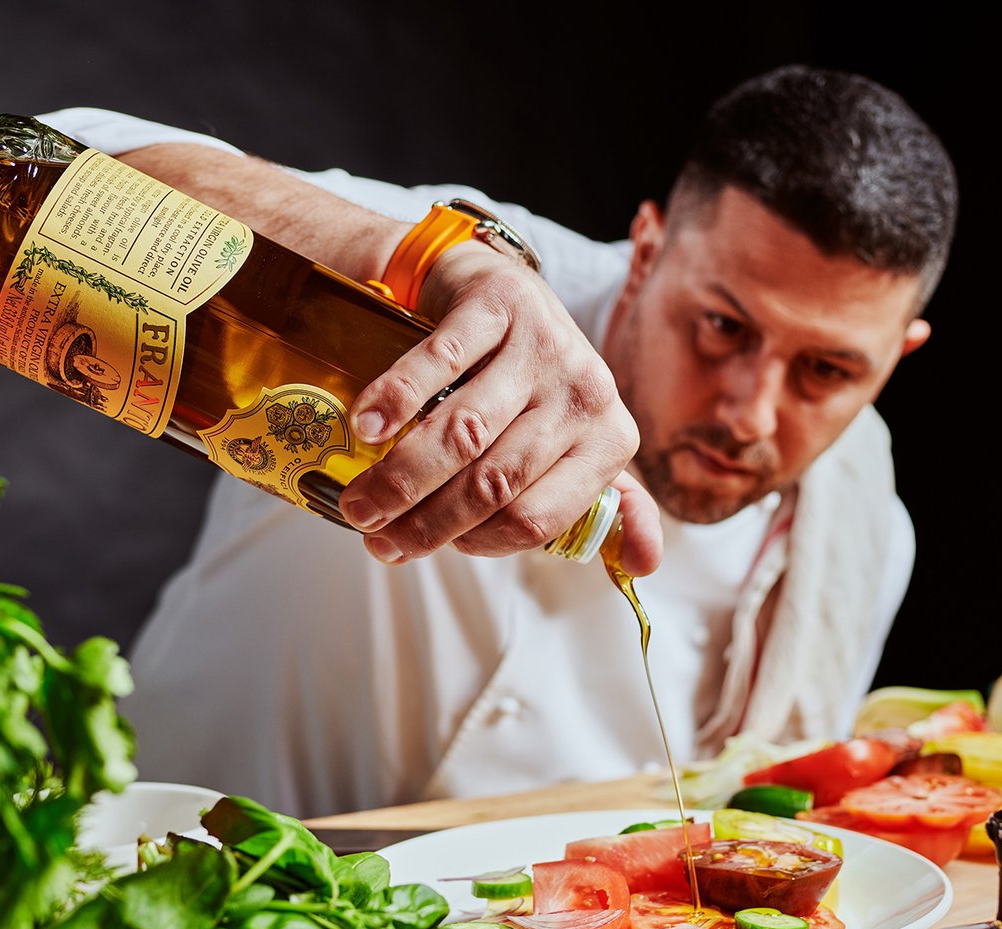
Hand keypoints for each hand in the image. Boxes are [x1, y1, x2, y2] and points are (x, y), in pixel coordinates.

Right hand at [336, 242, 661, 573]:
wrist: (501, 290)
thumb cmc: (535, 385)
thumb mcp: (578, 446)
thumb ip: (608, 509)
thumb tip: (643, 566)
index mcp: (609, 441)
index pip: (537, 519)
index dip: (474, 545)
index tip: (426, 549)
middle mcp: (585, 394)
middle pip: (494, 483)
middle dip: (425, 522)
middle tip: (375, 538)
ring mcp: (544, 344)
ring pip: (464, 433)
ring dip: (400, 475)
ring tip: (359, 501)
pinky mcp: (500, 300)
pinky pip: (440, 361)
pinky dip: (396, 398)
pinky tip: (366, 426)